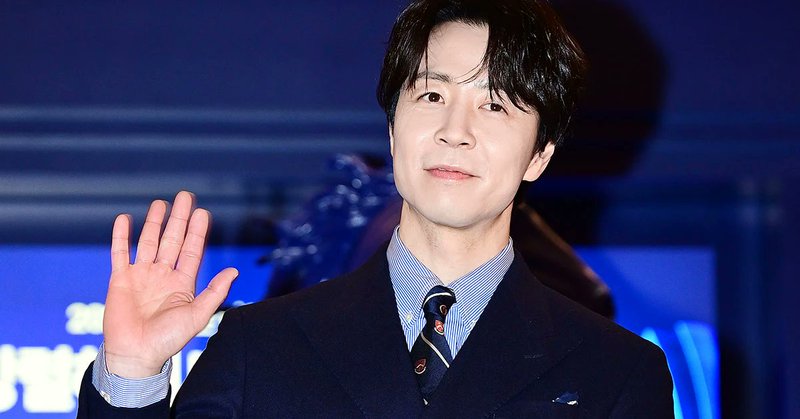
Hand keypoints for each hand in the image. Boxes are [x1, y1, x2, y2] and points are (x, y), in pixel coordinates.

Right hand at [102, 191, 237, 377]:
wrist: (136, 354)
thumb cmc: (168, 340)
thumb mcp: (197, 315)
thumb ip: (215, 292)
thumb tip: (234, 270)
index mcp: (182, 283)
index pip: (191, 250)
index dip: (197, 231)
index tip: (203, 212)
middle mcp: (163, 275)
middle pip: (172, 240)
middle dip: (179, 219)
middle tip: (185, 196)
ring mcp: (141, 276)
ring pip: (149, 242)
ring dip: (155, 222)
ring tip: (161, 203)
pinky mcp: (120, 279)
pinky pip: (120, 253)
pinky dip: (121, 235)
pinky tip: (125, 218)